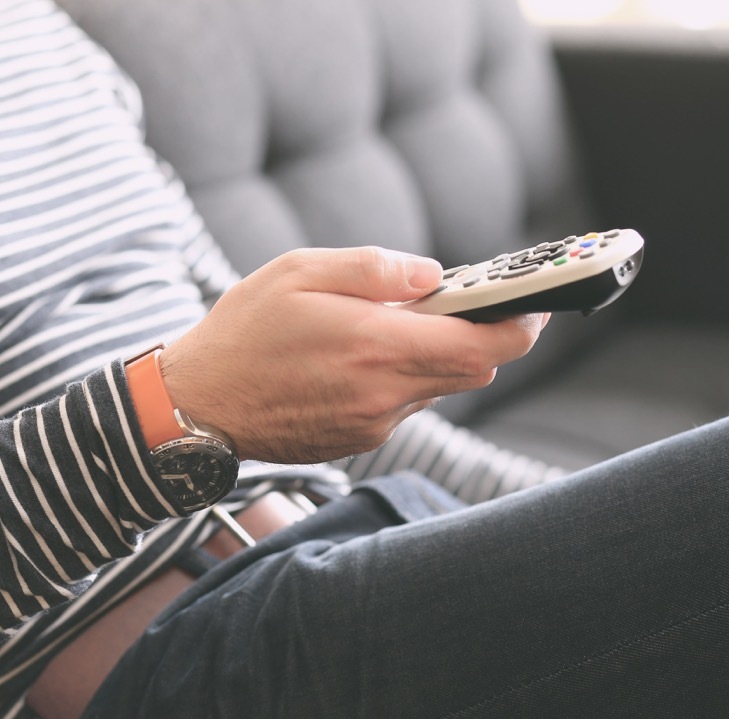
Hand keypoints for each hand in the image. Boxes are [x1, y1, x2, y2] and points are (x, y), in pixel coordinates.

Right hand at [160, 247, 548, 463]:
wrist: (197, 406)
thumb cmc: (243, 332)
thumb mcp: (298, 272)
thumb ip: (373, 269)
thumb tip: (432, 275)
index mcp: (375, 348)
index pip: (481, 346)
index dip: (519, 325)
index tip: (532, 304)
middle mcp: (383, 396)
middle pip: (471, 370)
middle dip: (476, 336)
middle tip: (454, 303)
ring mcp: (372, 425)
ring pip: (434, 387)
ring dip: (428, 356)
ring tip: (382, 328)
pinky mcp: (356, 440)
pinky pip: (400, 406)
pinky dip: (395, 379)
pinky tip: (351, 360)